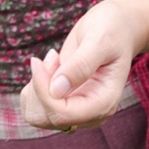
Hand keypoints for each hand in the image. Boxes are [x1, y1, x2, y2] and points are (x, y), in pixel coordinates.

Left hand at [20, 0, 143, 133]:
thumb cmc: (111, 31)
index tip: (37, 61)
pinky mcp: (63, 104)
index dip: (43, 91)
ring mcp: (75, 111)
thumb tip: (56, 91)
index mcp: (103, 103)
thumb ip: (80, 66)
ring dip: (35, 86)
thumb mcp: (99, 42)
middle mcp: (89, 114)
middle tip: (52, 57)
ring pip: (37, 115)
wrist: (114, 29)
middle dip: (39, 87)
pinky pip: (34, 107)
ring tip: (53, 60)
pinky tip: (51, 67)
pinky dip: (34, 86)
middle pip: (46, 118)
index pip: (63, 114)